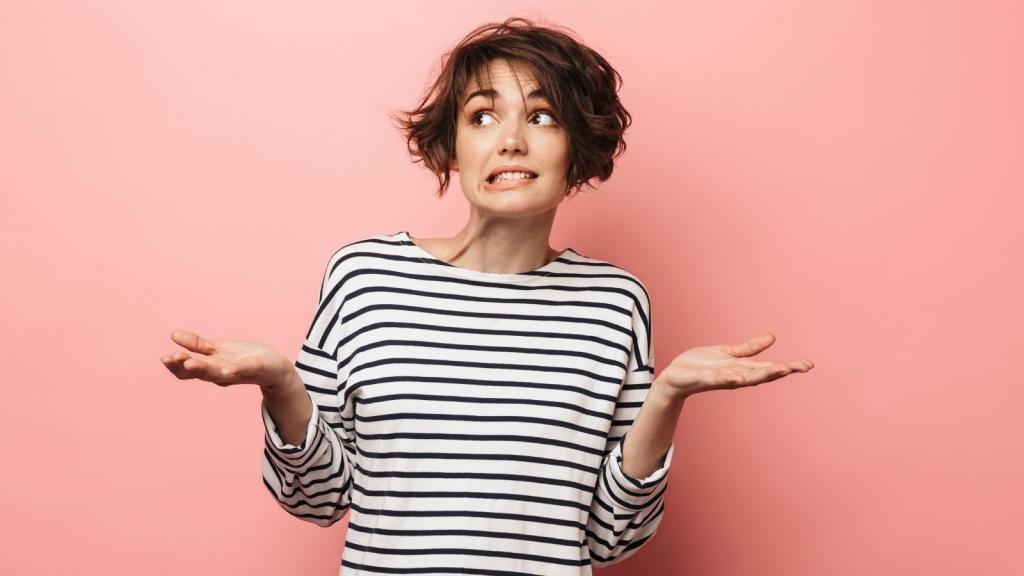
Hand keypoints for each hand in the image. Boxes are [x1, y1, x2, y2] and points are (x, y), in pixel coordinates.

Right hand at [159, 329, 297, 390]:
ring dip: (206, 369)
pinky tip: (228, 369)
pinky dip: (237, 370)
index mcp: (211, 368)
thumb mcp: (218, 349)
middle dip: (186, 366)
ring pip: (219, 372)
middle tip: (172, 358)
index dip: (176, 366)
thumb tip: (174, 334)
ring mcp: (239, 372)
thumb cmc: (244, 358)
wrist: (275, 369)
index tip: (164, 358)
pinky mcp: (256, 368)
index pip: (189, 371)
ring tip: (192, 363)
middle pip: (201, 372)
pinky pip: (246, 369)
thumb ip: (197, 344)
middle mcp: (222, 373)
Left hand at [653, 332, 813, 399]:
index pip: (770, 367)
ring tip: (781, 370)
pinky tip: (739, 377)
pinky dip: (729, 378)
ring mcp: (721, 379)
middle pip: (762, 374)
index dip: (790, 366)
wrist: (675, 377)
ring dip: (762, 375)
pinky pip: (718, 379)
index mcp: (743, 369)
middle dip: (781, 370)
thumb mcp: (729, 353)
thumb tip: (772, 338)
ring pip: (745, 378)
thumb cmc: (701, 366)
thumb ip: (750, 348)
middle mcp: (736, 376)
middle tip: (800, 367)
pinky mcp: (704, 379)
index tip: (809, 364)